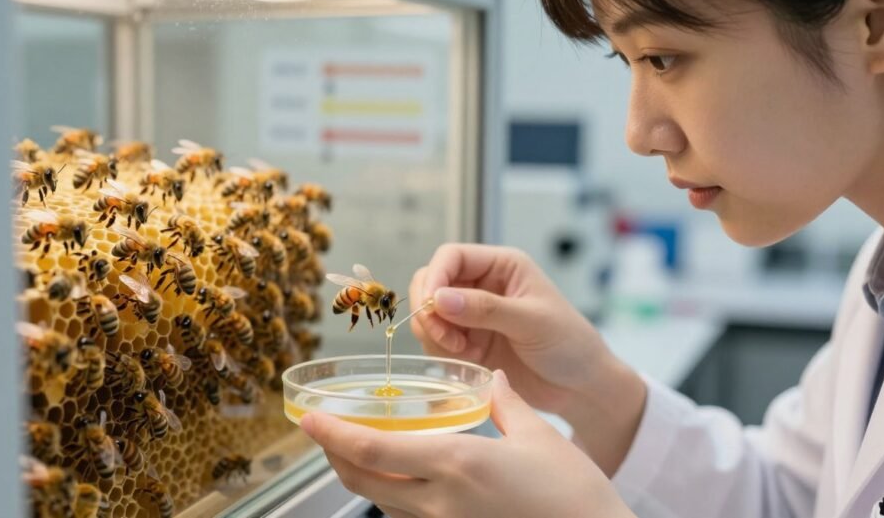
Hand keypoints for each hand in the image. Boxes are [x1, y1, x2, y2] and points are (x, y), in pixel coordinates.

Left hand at [301, 370, 637, 517]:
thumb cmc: (573, 493)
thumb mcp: (538, 437)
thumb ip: (505, 404)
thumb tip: (492, 380)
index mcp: (456, 464)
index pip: (373, 449)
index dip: (333, 436)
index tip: (310, 420)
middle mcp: (441, 501)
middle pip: (364, 481)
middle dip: (335, 457)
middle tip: (324, 433)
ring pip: (383, 503)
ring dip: (361, 476)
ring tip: (355, 451)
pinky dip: (392, 496)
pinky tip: (400, 480)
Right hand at [409, 244, 645, 474]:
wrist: (580, 387)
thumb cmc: (569, 344)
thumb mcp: (531, 321)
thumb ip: (486, 308)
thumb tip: (439, 298)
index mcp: (502, 266)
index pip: (450, 256)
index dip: (434, 277)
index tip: (429, 305)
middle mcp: (482, 285)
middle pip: (431, 282)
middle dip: (429, 309)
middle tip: (443, 336)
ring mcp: (472, 315)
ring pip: (429, 313)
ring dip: (434, 333)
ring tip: (462, 351)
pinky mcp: (468, 342)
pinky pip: (436, 340)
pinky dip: (441, 351)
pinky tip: (468, 362)